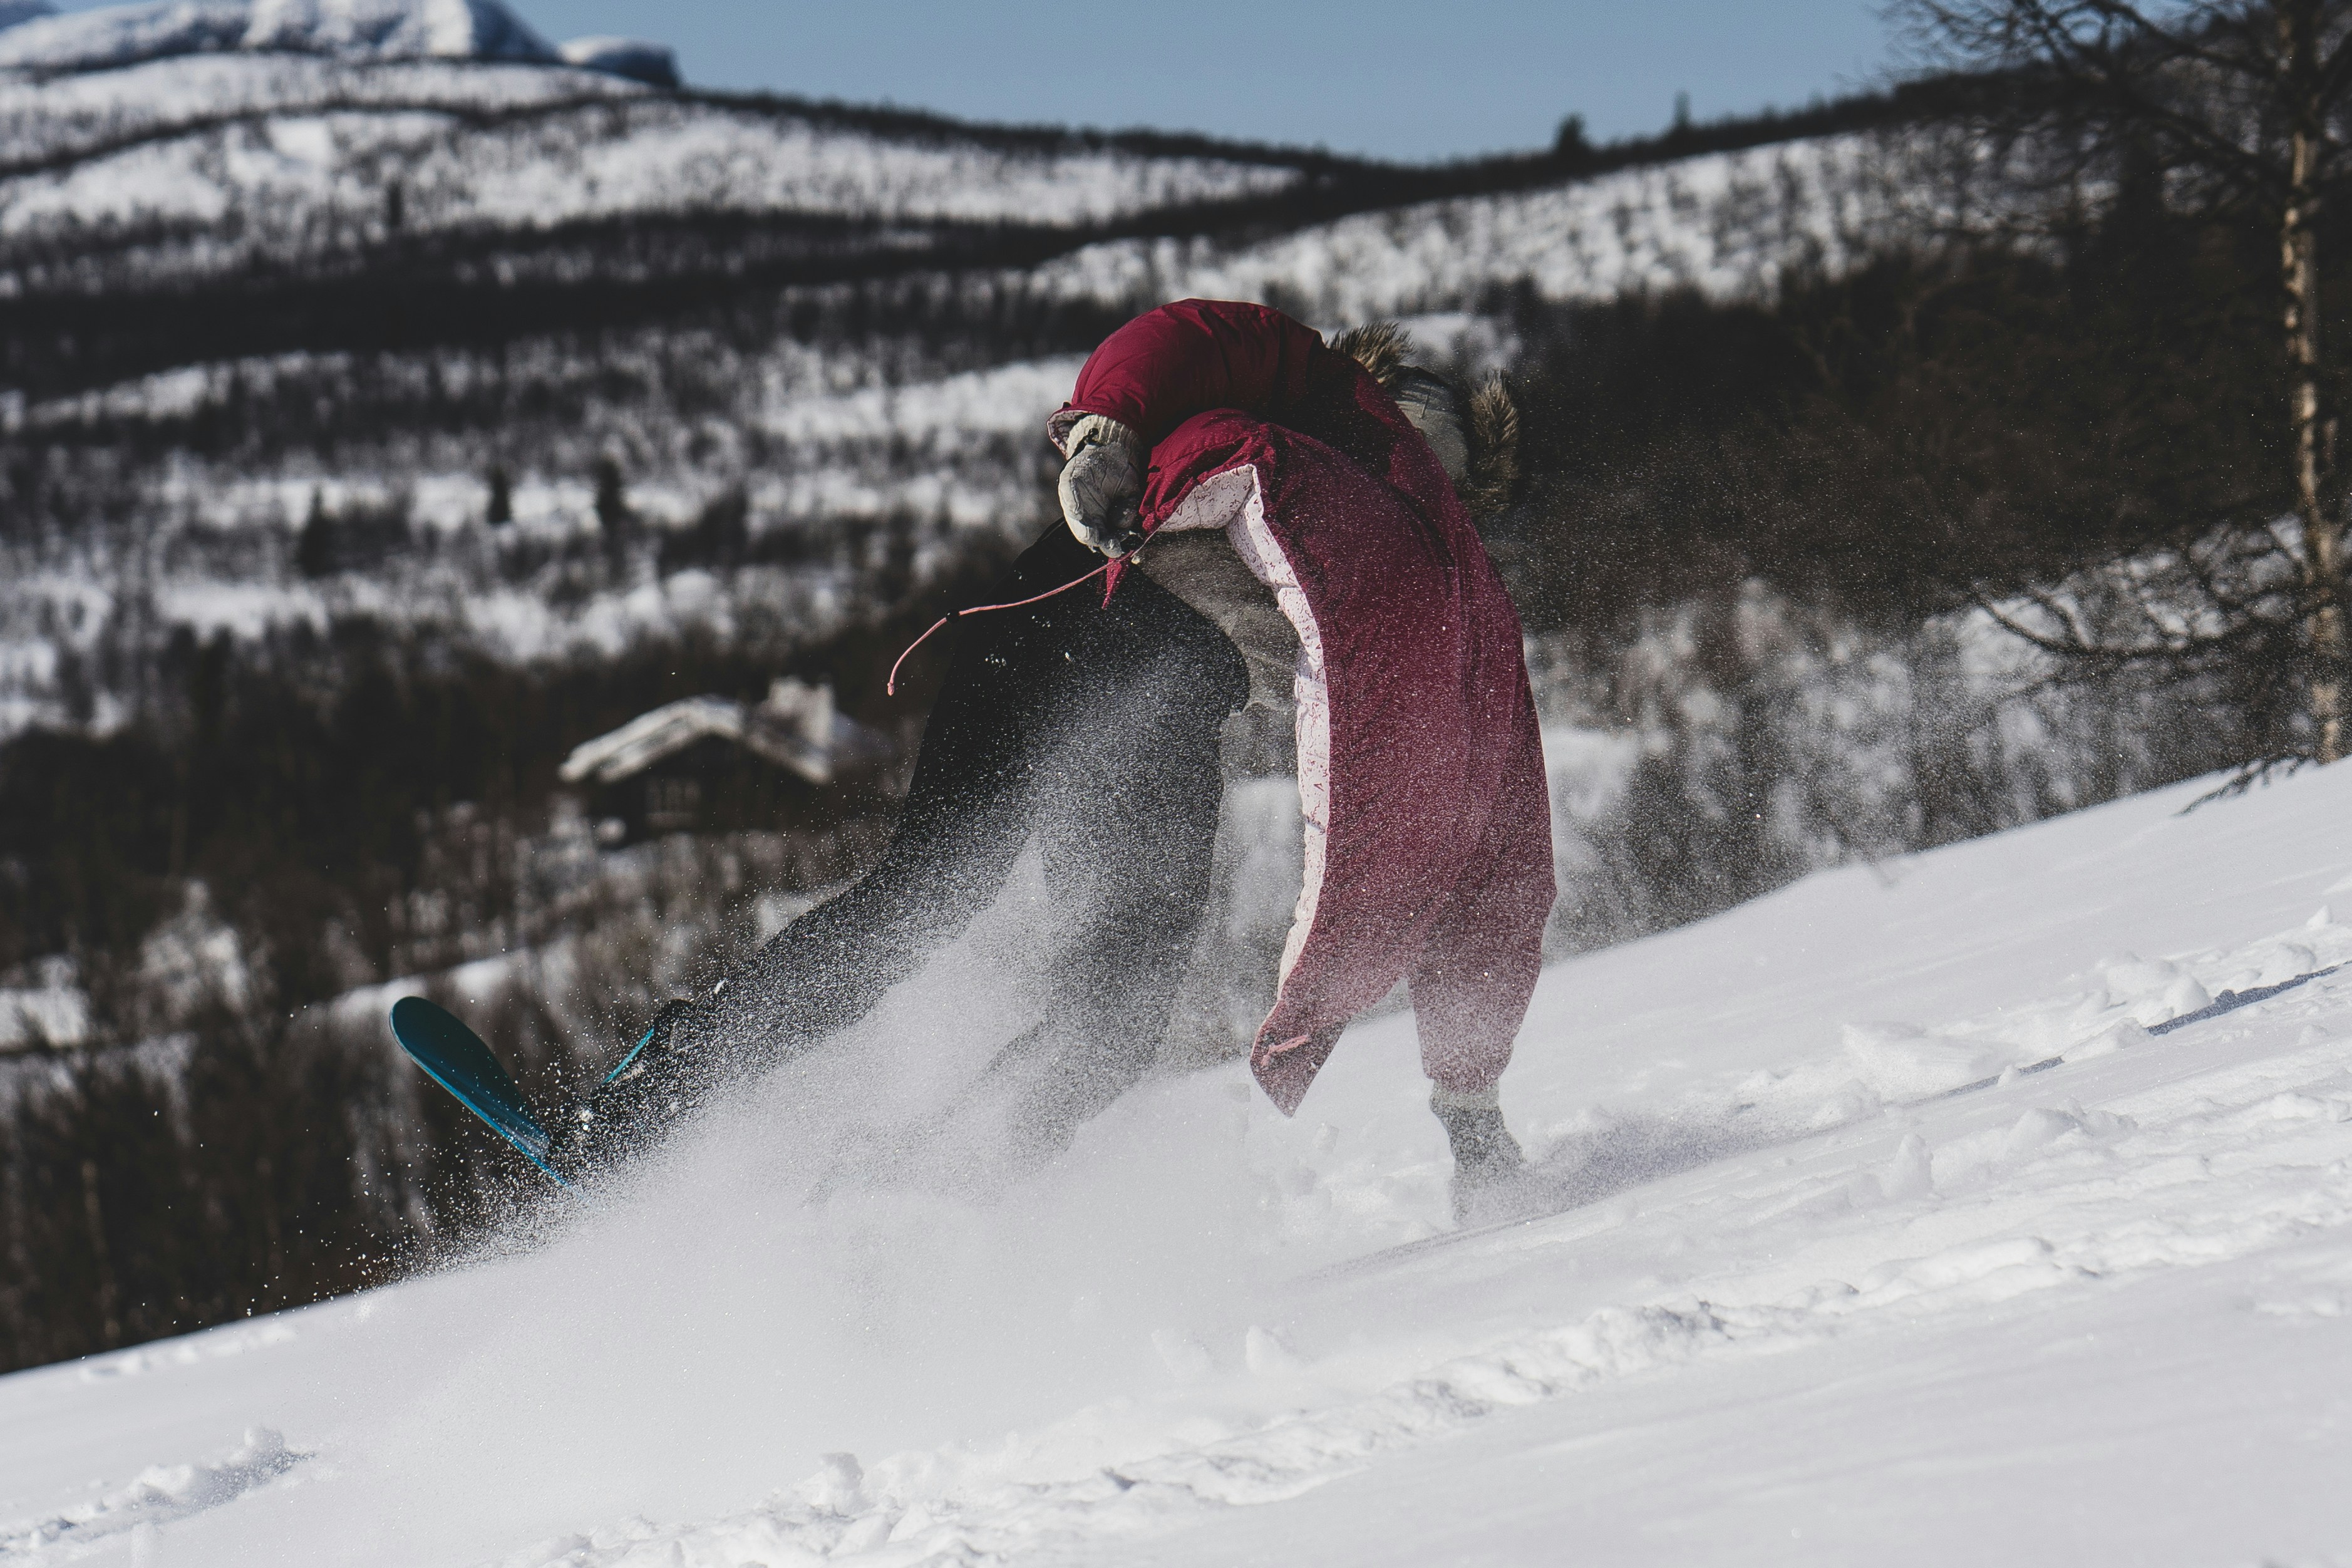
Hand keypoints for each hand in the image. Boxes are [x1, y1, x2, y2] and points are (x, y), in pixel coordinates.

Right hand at [1056, 414, 1145, 557]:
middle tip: (1114, 547)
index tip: (1092, 537)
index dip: (1089, 536)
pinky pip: (1132, 513)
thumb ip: (1071, 495)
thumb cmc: (1082, 466)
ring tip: (1120, 521)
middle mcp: (1100, 520)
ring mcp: (1116, 514)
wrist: (1104, 448)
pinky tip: (1126, 503)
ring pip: (1121, 530)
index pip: (1085, 534)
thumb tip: (1076, 514)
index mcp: (1082, 518)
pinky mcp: (1131, 504)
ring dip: (1122, 530)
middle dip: (1110, 545)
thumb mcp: (1070, 478)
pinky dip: (1130, 511)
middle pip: (1106, 540)